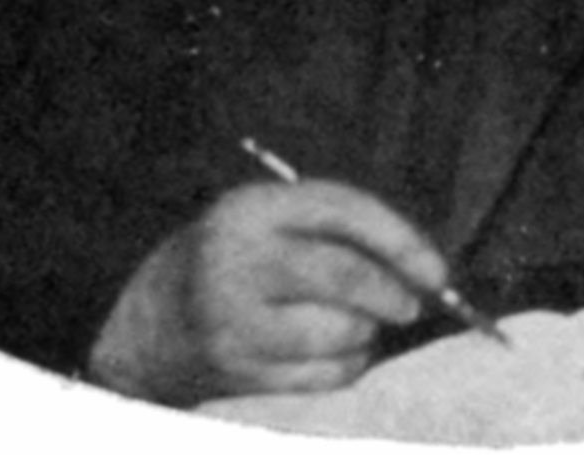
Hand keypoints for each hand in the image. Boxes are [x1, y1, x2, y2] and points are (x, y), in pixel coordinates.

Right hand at [88, 180, 445, 404]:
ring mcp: (233, 319)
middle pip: (342, 275)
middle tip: (412, 304)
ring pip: (337, 332)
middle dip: (392, 294)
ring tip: (360, 326)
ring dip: (366, 334)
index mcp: (251, 208)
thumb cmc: (231, 260)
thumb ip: (334, 230)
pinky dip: (347, 367)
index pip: (341, 211)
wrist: (147, 321)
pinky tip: (339, 353)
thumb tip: (423, 270)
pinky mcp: (237, 369)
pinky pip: (321, 376)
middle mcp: (238, 258)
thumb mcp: (265, 219)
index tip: (436, 270)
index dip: (399, 241)